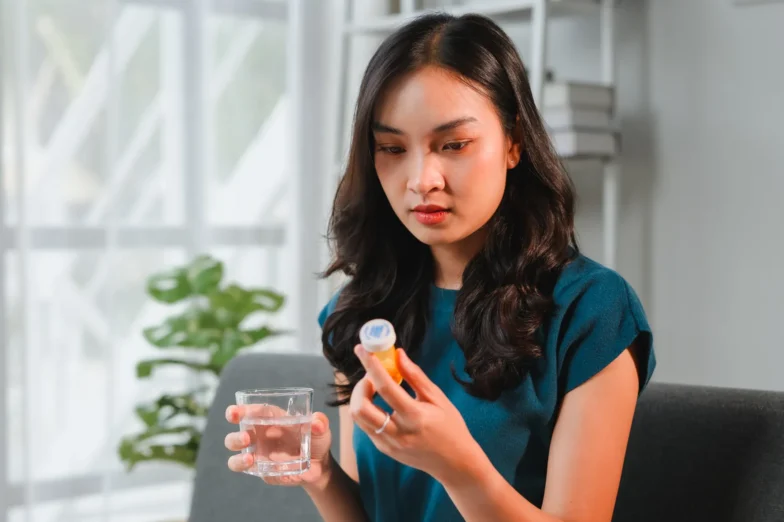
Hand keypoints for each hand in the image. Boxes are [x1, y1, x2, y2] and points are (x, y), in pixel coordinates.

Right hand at [224, 404, 333, 488]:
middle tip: (245, 436)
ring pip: (234, 445)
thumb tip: (317, 421)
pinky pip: (241, 466)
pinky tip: (252, 463)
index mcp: (273, 418)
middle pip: (239, 427)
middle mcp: (261, 432)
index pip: (254, 410)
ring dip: (236, 447)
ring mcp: (257, 449)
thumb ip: (320, 424)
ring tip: (249, 456)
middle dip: (235, 429)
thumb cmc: (316, 441)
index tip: (235, 412)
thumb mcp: (321, 431)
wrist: (319, 466)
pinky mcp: (257, 466)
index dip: (242, 409)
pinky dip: (241, 464)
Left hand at [350, 344, 479, 481]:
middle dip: (361, 386)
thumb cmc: (450, 427)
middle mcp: (398, 433)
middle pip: (361, 407)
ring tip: (376, 388)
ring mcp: (388, 444)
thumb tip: (398, 354)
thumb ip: (415, 376)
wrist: (454, 463)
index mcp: (415, 417)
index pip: (385, 388)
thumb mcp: (438, 398)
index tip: (362, 349)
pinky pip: (366, 426)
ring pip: (358, 418)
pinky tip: (381, 404)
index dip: (371, 366)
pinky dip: (368, 410)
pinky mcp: (384, 449)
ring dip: (361, 397)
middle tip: (373, 376)